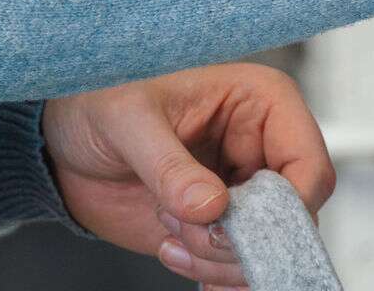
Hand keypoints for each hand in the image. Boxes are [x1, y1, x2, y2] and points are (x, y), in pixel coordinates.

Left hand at [43, 64, 334, 290]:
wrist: (64, 141)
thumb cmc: (101, 101)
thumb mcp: (128, 120)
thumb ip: (169, 165)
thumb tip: (211, 207)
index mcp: (262, 105)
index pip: (309, 165)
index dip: (285, 205)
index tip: (231, 221)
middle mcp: (262, 149)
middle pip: (293, 218)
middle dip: (239, 238)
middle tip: (186, 229)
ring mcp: (243, 192)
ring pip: (267, 248)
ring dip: (218, 258)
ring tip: (169, 234)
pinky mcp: (220, 226)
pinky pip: (241, 265)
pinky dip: (215, 275)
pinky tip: (175, 255)